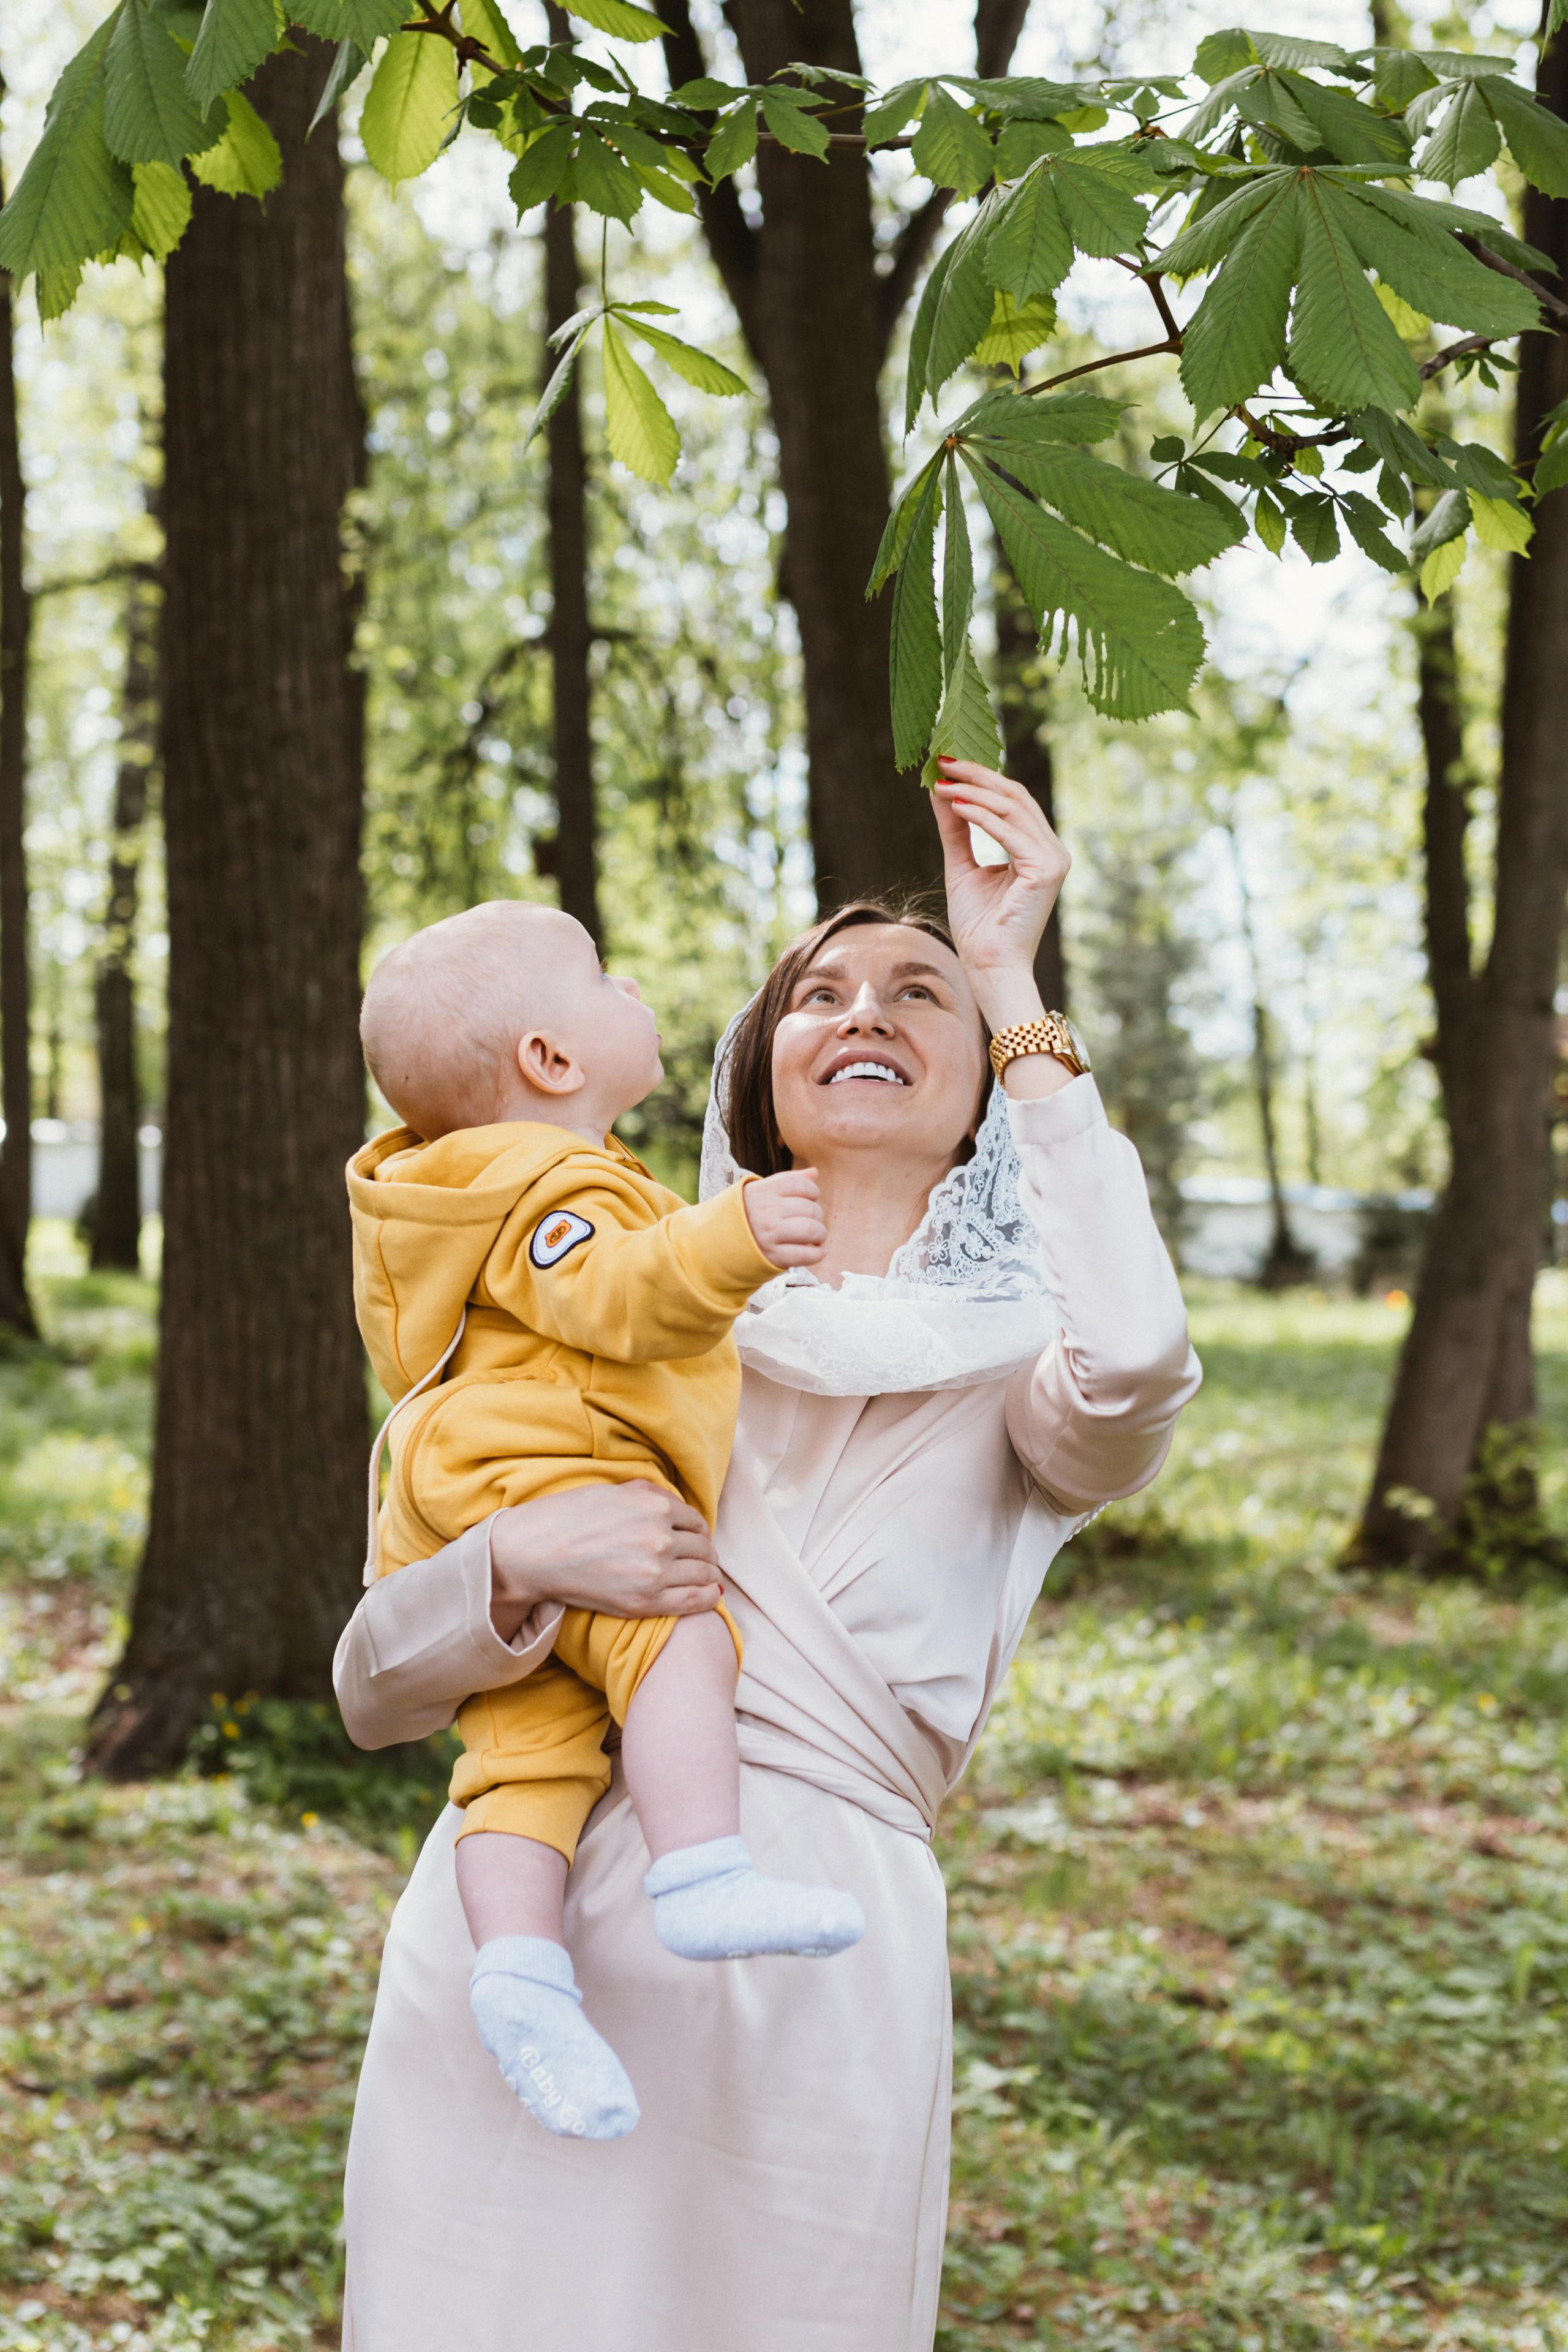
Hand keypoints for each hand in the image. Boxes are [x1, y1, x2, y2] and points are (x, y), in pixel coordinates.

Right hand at [488, 1481, 723, 1638]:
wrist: (534, 1553)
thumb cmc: (567, 1518)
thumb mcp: (612, 1491)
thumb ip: (650, 1495)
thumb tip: (678, 1505)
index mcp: (654, 1507)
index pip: (696, 1521)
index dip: (700, 1532)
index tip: (697, 1541)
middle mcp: (660, 1537)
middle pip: (703, 1548)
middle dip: (706, 1554)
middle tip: (705, 1561)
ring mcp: (654, 1572)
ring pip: (703, 1574)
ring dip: (709, 1575)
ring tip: (707, 1579)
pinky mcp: (644, 1601)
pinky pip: (694, 1600)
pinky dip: (709, 1598)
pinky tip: (711, 1596)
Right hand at [743, 1168, 825, 1268]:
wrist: (721, 1239)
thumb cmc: (749, 1212)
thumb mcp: (762, 1190)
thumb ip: (789, 1180)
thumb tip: (815, 1172)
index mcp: (764, 1190)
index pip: (803, 1185)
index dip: (813, 1192)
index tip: (809, 1199)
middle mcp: (767, 1211)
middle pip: (810, 1209)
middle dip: (818, 1215)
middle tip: (812, 1220)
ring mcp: (770, 1234)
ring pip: (811, 1230)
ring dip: (821, 1234)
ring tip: (816, 1236)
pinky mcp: (774, 1256)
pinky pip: (806, 1254)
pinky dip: (818, 1253)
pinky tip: (817, 1250)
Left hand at [930, 760, 1069, 1030]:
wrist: (987, 966)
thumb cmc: (978, 927)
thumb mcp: (961, 865)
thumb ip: (955, 827)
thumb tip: (940, 789)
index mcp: (1038, 849)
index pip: (1012, 800)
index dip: (981, 777)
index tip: (946, 763)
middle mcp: (1052, 850)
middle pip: (1015, 796)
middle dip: (977, 775)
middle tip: (943, 760)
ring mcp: (1053, 859)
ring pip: (1012, 808)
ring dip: (973, 791)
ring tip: (941, 782)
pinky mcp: (1045, 870)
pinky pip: (1009, 831)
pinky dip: (980, 815)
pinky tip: (955, 804)